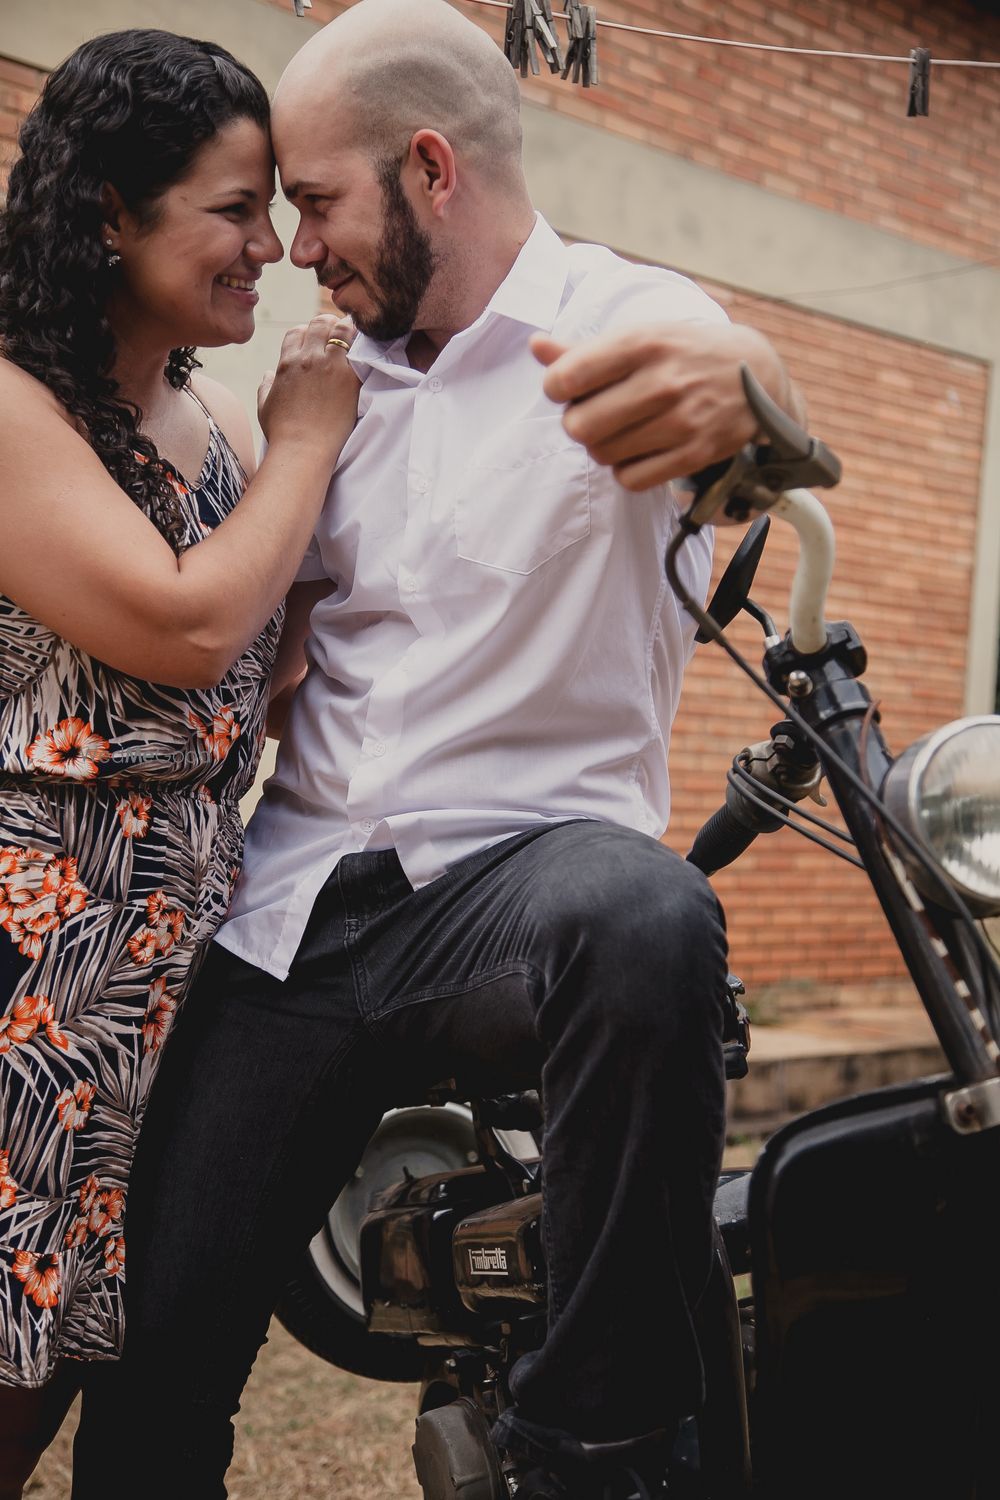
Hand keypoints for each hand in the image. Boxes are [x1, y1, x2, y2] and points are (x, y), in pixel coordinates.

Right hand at [258, 314, 360, 461]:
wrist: (303, 450)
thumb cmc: (282, 433)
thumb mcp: (265, 406)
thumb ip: (266, 386)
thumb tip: (269, 373)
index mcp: (287, 363)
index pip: (297, 331)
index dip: (307, 333)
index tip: (316, 342)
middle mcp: (308, 359)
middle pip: (321, 323)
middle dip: (330, 325)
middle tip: (340, 336)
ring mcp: (330, 367)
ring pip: (343, 329)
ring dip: (349, 330)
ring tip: (356, 338)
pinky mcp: (350, 379)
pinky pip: (360, 350)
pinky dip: (363, 345)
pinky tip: (366, 350)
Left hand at [531, 322, 802, 504]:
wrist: (757, 373)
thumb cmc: (685, 353)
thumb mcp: (641, 337)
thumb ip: (585, 349)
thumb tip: (536, 346)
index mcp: (644, 342)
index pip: (568, 377)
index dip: (557, 388)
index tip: (569, 388)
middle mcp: (664, 381)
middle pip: (580, 425)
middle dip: (578, 423)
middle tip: (596, 414)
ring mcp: (682, 420)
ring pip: (603, 454)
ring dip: (603, 447)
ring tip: (621, 430)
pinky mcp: (696, 453)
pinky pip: (631, 479)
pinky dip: (626, 470)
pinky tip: (640, 450)